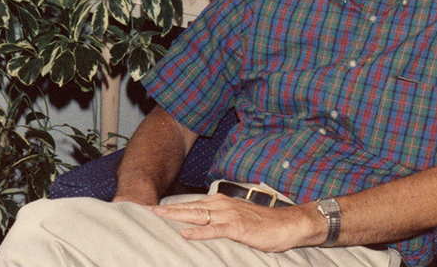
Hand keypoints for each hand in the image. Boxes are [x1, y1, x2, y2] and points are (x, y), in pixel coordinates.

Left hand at [151, 194, 324, 252]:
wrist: (288, 224)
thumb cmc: (263, 224)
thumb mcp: (238, 220)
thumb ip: (220, 221)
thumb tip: (202, 227)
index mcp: (222, 203)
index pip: (192, 204)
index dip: (173, 207)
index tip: (154, 209)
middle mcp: (223, 205)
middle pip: (190, 207)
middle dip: (169, 209)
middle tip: (149, 210)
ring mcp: (230, 215)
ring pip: (198, 215)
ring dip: (178, 215)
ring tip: (160, 216)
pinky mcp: (237, 227)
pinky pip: (214, 230)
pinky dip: (199, 232)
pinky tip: (185, 233)